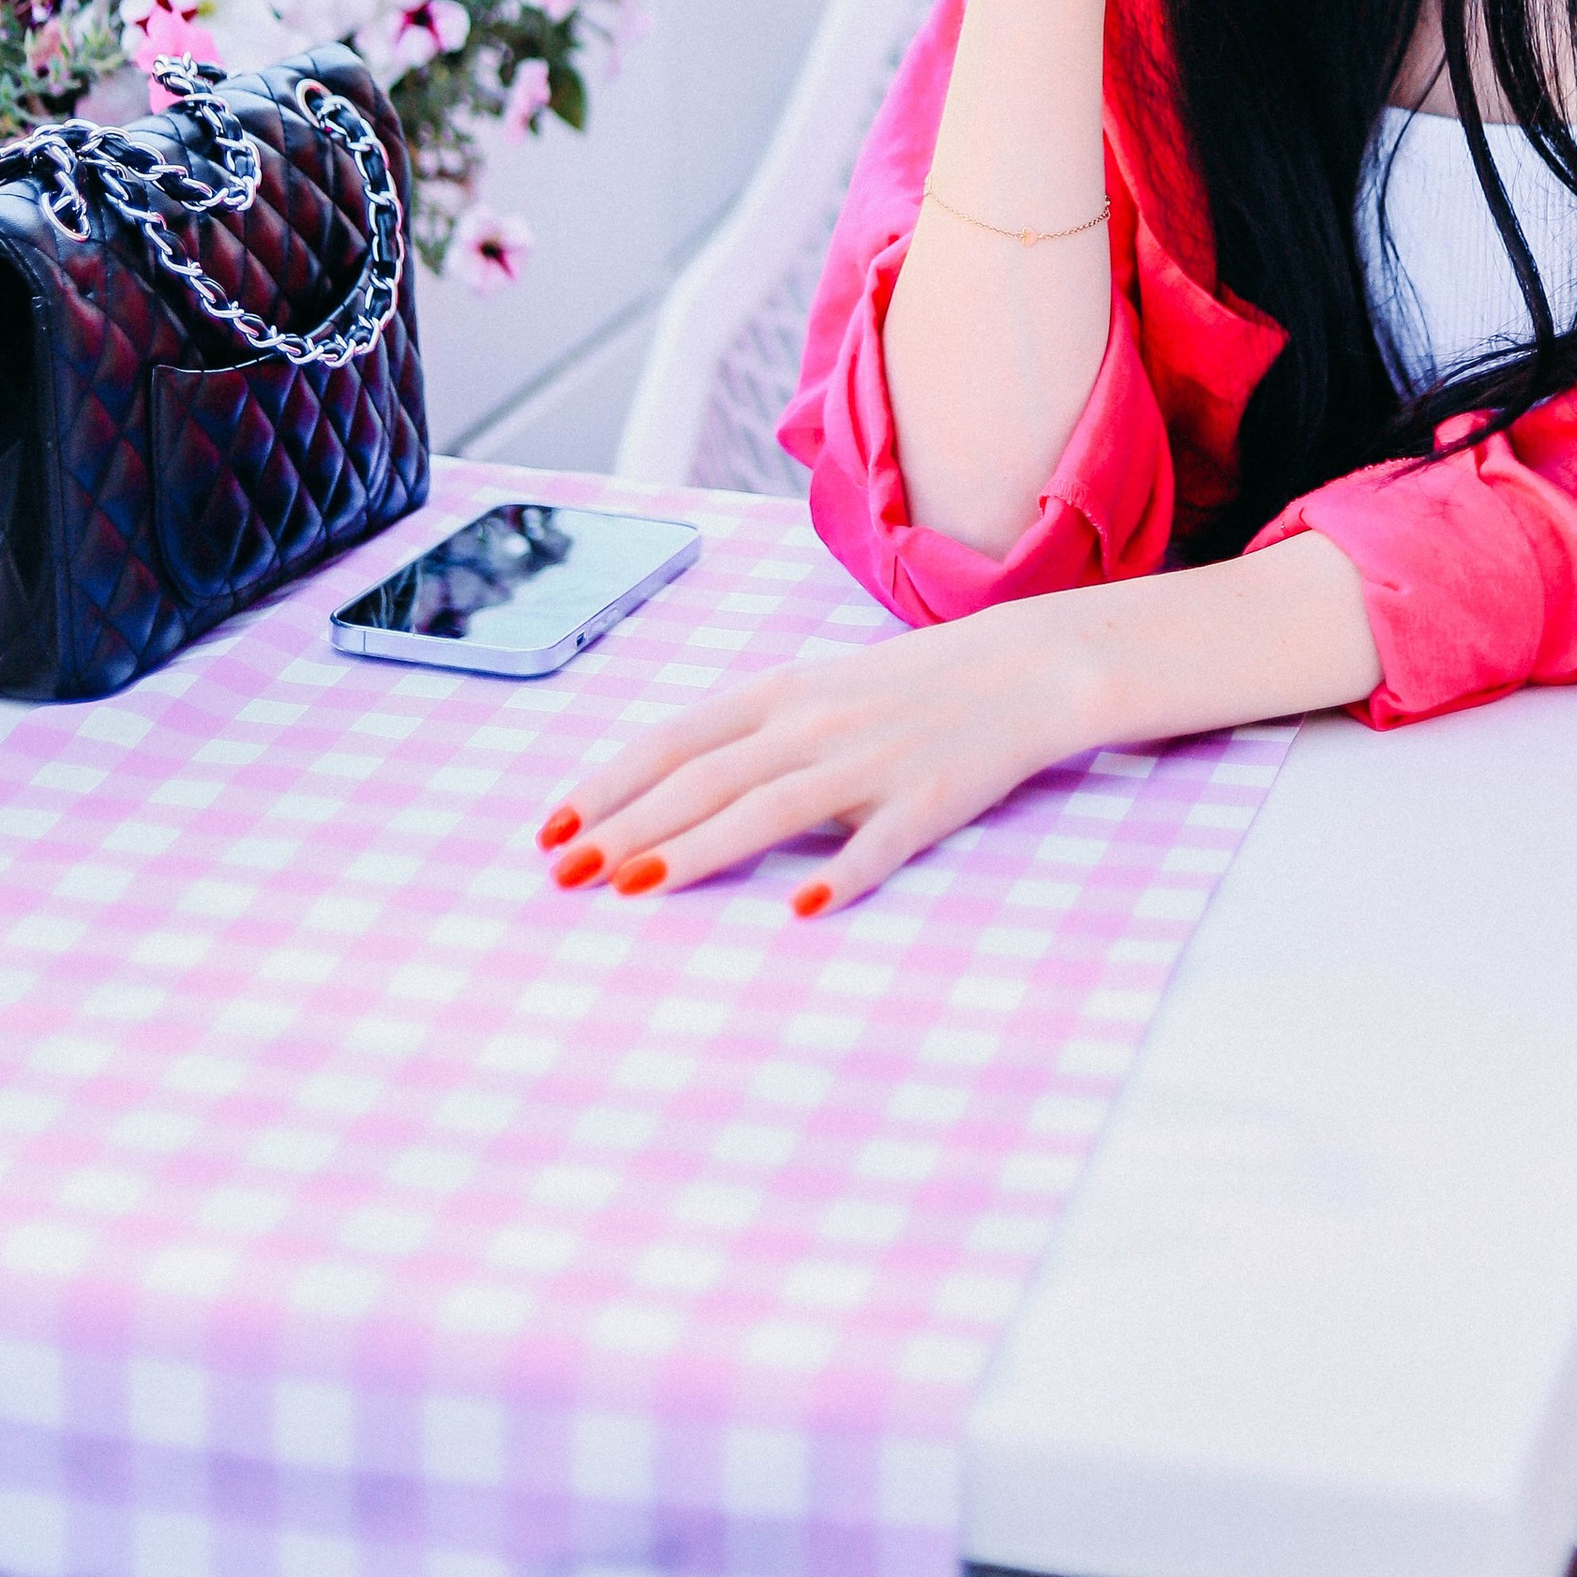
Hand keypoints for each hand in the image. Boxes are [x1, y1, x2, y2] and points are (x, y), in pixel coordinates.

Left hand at [535, 593, 1109, 914]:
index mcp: (779, 693)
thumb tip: (660, 794)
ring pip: (770, 807)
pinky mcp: (930, 799)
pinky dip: (840, 874)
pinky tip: (801, 909)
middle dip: (627, 825)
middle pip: (705, 778)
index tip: (550, 827)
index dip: (609, 783)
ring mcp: (872, 761)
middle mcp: (814, 723)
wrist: (1025, 667)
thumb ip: (747, 737)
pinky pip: (878, 842)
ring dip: (697, 848)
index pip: (674, 738)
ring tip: (633, 888)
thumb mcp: (817, 691)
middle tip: (563, 874)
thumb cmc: (907, 688)